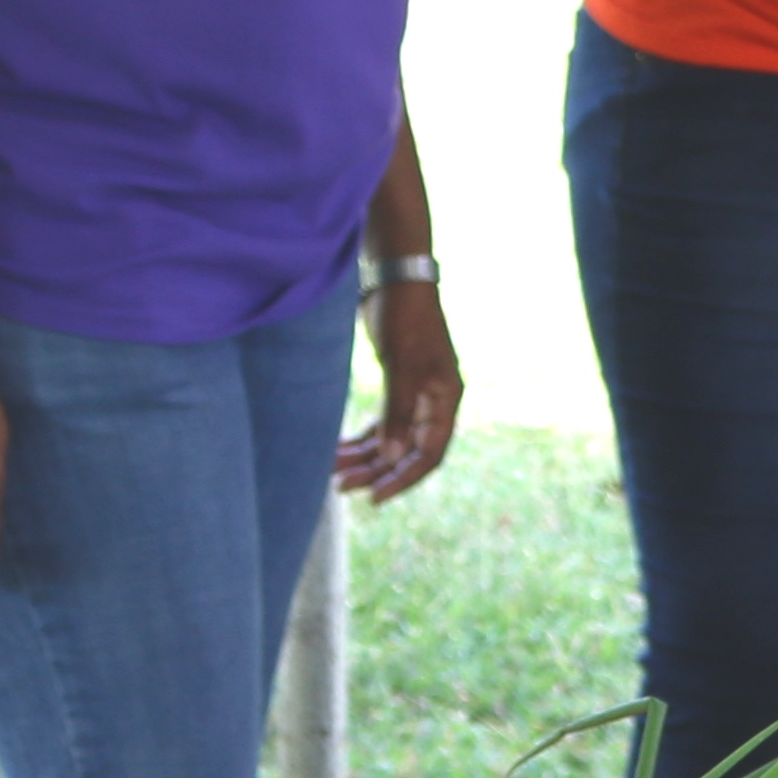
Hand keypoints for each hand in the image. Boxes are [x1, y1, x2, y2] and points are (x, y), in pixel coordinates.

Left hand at [337, 279, 460, 501]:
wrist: (397, 280)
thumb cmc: (405, 319)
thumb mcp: (401, 366)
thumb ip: (397, 411)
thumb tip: (391, 455)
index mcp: (445, 401)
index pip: (428, 454)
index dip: (402, 478)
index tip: (372, 496)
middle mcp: (433, 403)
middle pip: (407, 451)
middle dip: (376, 470)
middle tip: (341, 486)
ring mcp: (416, 395)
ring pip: (392, 438)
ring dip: (365, 456)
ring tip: (333, 470)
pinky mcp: (397, 385)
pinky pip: (381, 423)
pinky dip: (361, 437)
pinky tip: (338, 447)